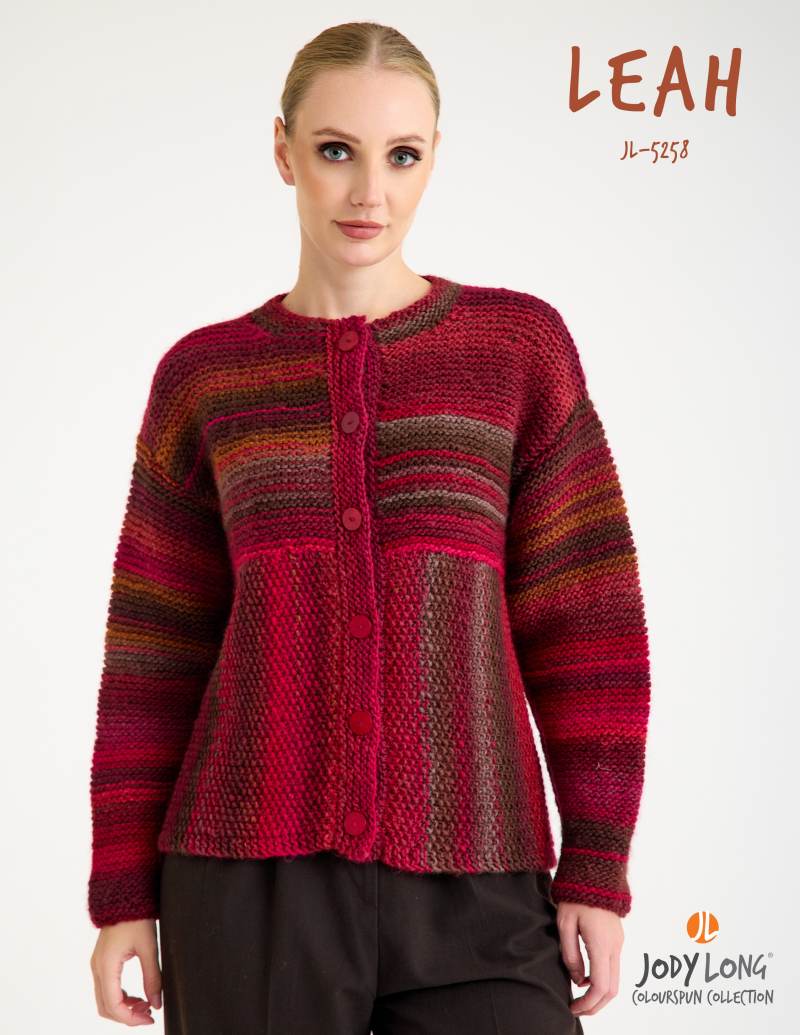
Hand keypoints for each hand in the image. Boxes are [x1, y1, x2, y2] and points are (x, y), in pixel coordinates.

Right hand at [90, 919, 162, 1024]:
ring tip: (146, 1004)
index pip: (114, 1005)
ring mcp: (98, 965)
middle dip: (127, 1015)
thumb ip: (153, 977)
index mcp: (106, 965)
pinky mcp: (103, 961)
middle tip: (149, 1014)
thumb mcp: (149, 947)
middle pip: (106, 1007)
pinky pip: (107, 989)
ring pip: (105, 1000)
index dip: (131, 1018)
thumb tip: (157, 1003)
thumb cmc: (137, 917)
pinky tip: (138, 995)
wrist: (125, 894)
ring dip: (124, 1007)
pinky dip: (120, 997)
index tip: (150, 1019)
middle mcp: (98, 967)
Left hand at [556, 902, 623, 1016]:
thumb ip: (570, 954)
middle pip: (612, 990)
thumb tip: (577, 980)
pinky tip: (585, 978)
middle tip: (576, 1009)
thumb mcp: (565, 923)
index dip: (587, 1004)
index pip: (600, 986)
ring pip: (615, 980)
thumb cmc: (576, 895)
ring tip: (579, 997)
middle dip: (596, 1005)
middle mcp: (615, 946)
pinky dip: (602, 980)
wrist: (595, 873)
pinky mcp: (617, 939)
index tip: (573, 1008)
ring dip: (599, 994)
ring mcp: (618, 943)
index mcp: (601, 943)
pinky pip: (613, 967)